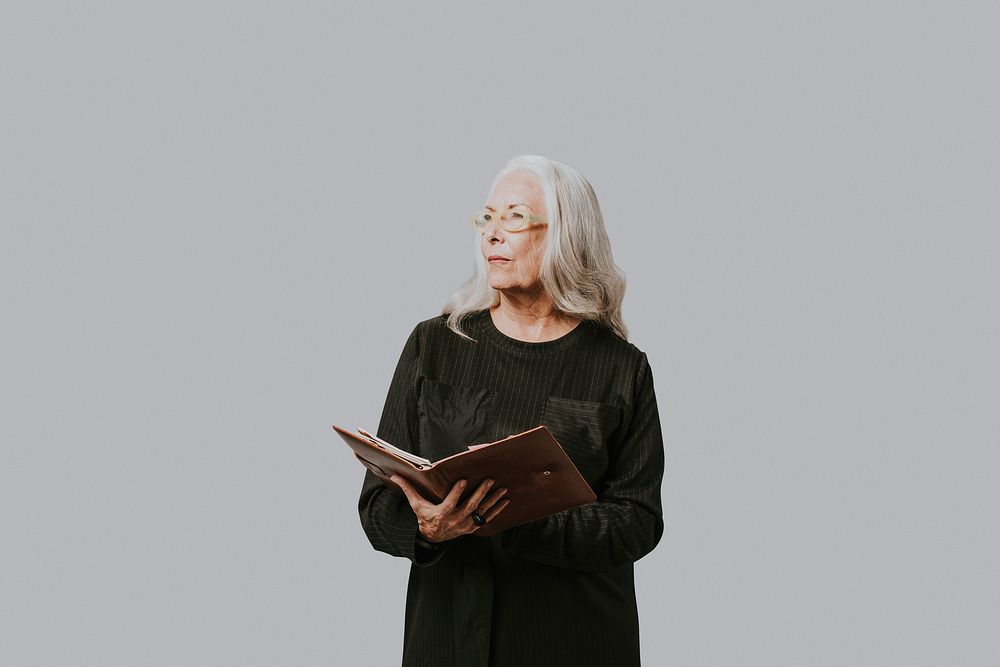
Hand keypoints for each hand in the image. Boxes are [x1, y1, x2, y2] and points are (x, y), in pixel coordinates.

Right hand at [390, 475, 510, 542]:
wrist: (433, 537)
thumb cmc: (425, 516)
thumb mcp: (416, 504)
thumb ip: (408, 489)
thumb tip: (395, 476)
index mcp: (441, 514)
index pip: (450, 503)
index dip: (457, 492)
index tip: (464, 480)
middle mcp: (455, 520)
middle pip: (470, 506)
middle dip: (481, 493)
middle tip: (489, 480)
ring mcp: (465, 525)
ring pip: (481, 512)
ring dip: (493, 500)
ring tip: (503, 489)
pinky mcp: (473, 527)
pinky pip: (487, 518)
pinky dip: (497, 510)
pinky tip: (506, 500)